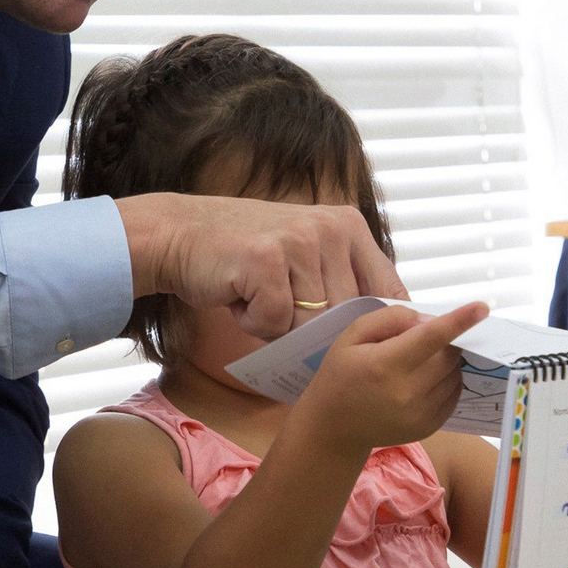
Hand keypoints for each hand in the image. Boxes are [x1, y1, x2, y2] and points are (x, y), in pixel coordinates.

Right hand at [118, 192, 407, 340]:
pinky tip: (239, 296)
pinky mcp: (266, 259)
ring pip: (311, 323)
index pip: (389, 291)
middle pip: (346, 316)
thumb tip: (387, 334)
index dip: (373, 327)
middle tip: (279, 306)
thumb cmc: (245, 257)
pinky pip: (276, 322)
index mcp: (349, 226)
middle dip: (312, 328)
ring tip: (257, 296)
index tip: (351, 342)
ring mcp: (299, 240)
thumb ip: (343, 282)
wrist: (179, 235)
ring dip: (279, 325)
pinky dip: (253, 323)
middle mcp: (330, 228)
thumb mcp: (306, 255)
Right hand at [294, 302, 489, 453]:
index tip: (483, 308)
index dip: (459, 321)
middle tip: (420, 341)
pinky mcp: (429, 427)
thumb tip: (428, 320)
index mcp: (385, 365)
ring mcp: (421, 414)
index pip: (430, 338)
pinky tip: (421, 381)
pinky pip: (453, 394)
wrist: (334, 427)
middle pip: (448, 355)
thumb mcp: (352, 335)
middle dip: (444, 341)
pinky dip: (445, 381)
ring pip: (454, 374)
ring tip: (417, 364)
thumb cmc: (340, 374)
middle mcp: (407, 393)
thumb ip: (390, 319)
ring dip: (445, 362)